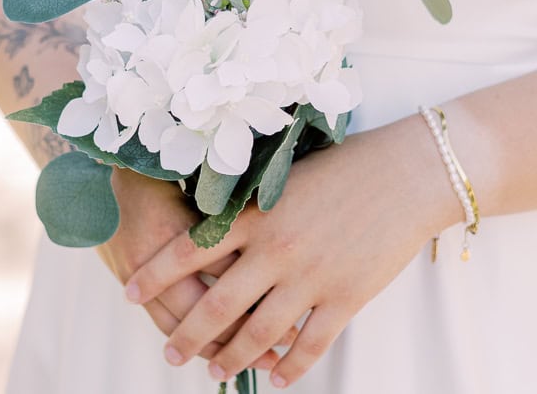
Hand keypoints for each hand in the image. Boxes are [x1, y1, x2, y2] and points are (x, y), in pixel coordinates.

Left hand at [123, 118, 458, 387]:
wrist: (407, 173)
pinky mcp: (345, 298)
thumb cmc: (347, 165)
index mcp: (255, 215)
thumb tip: (213, 224)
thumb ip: (250, 205)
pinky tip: (276, 378)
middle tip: (171, 353)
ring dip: (232, 358)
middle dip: (187, 336)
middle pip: (216, 307)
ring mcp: (310, 278)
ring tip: (215, 371)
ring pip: (258, 335)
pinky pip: (310, 345)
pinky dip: (289, 367)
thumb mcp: (286, 177)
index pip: (188, 251)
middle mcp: (275, 250)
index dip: (154, 276)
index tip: (128, 294)